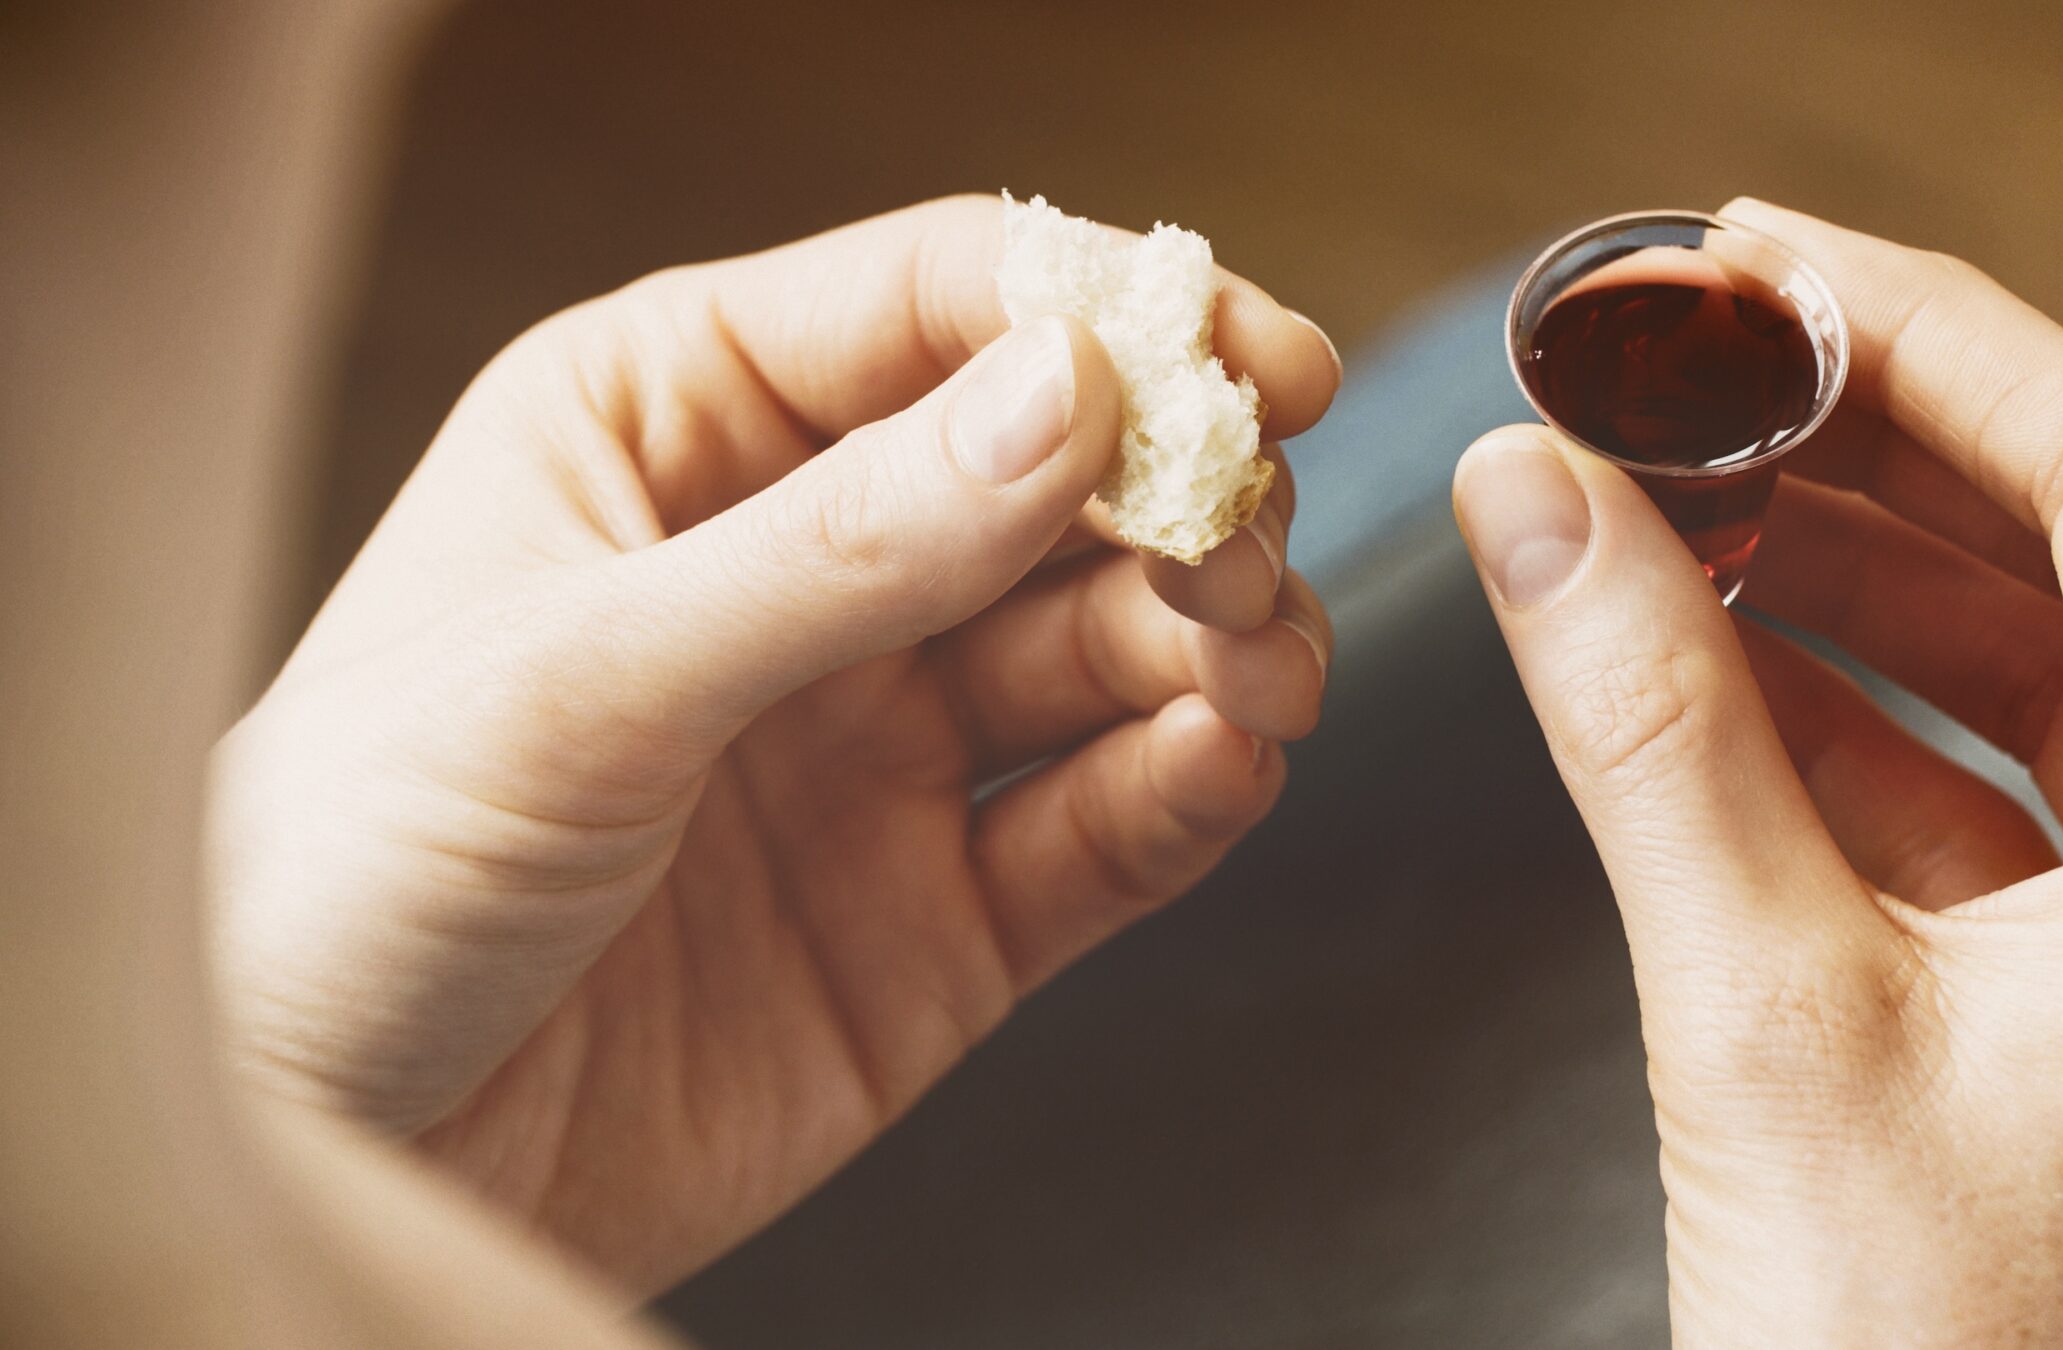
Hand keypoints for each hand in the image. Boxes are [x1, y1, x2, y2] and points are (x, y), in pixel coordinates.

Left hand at [208, 195, 1339, 1291]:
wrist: (331, 1169)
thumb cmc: (342, 880)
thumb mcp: (577, 681)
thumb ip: (839, 549)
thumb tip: (1065, 401)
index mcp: (672, 434)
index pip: (926, 315)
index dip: (1100, 316)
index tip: (1240, 356)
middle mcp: (797, 576)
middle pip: (1054, 479)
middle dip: (1175, 494)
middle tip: (1241, 534)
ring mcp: (875, 750)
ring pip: (1108, 650)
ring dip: (1212, 639)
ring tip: (1260, 659)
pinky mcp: (935, 918)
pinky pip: (1101, 831)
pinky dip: (1185, 789)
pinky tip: (1216, 762)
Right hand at [1453, 200, 2062, 1345]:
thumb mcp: (1762, 1017)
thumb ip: (1646, 722)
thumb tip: (1532, 495)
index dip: (1930, 334)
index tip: (1756, 261)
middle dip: (1893, 453)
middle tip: (1700, 371)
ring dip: (1882, 588)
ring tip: (1689, 507)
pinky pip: (2055, 818)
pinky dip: (1898, 736)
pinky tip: (1734, 676)